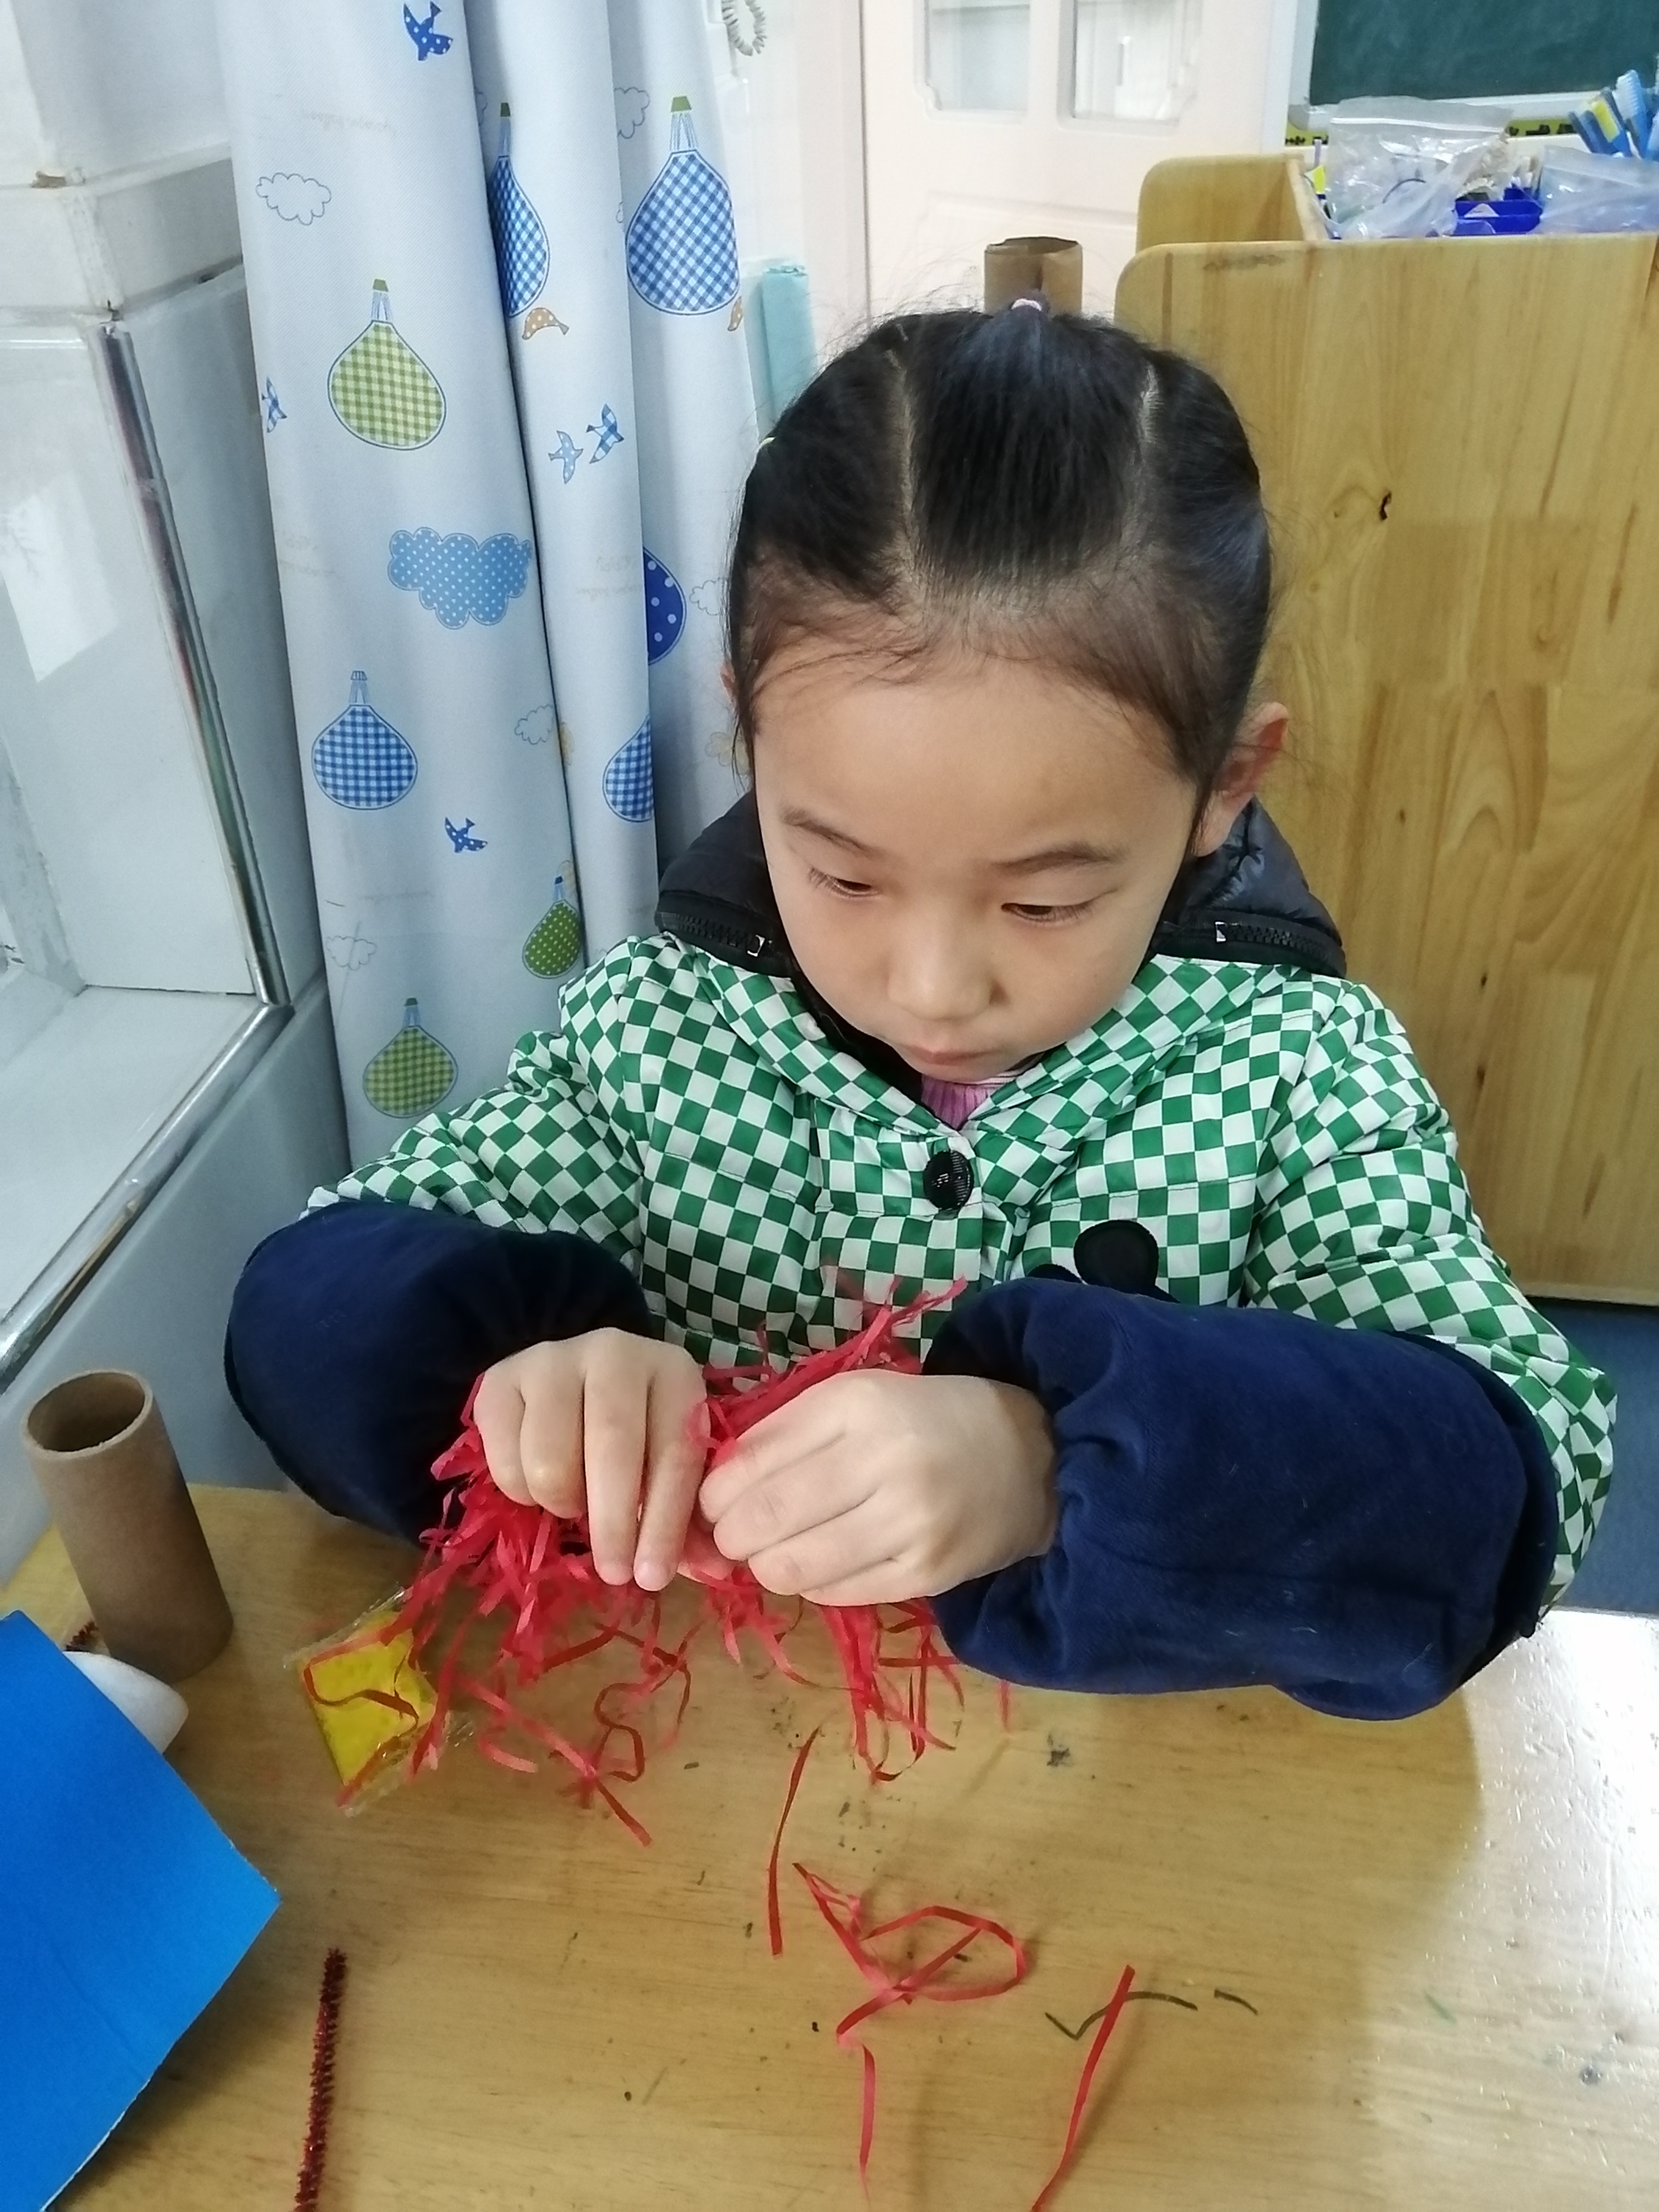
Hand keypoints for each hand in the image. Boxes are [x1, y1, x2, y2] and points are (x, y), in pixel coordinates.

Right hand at [473, 1330, 706, 1589]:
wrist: (569, 1382)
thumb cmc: (634, 1434)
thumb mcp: (668, 1464)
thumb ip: (689, 1520)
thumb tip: (712, 1571)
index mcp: (673, 1371)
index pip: (674, 1451)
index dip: (666, 1523)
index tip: (653, 1577)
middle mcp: (614, 1353)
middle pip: (613, 1449)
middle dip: (614, 1524)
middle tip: (614, 1574)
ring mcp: (552, 1360)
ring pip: (549, 1458)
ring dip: (563, 1502)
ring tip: (575, 1507)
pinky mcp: (499, 1379)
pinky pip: (504, 1458)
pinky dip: (520, 1491)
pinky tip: (538, 1486)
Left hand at [698, 1371, 1056, 1605]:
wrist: (1029, 1457)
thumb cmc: (924, 1421)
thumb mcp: (855, 1399)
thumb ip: (783, 1432)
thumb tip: (712, 1484)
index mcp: (858, 1405)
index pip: (750, 1463)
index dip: (713, 1494)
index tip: (712, 1501)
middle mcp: (884, 1461)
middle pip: (761, 1521)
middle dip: (729, 1536)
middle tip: (735, 1534)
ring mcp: (908, 1523)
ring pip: (790, 1568)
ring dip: (766, 1565)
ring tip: (775, 1550)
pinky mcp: (925, 1573)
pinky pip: (833, 1594)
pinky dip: (811, 1582)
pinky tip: (822, 1560)